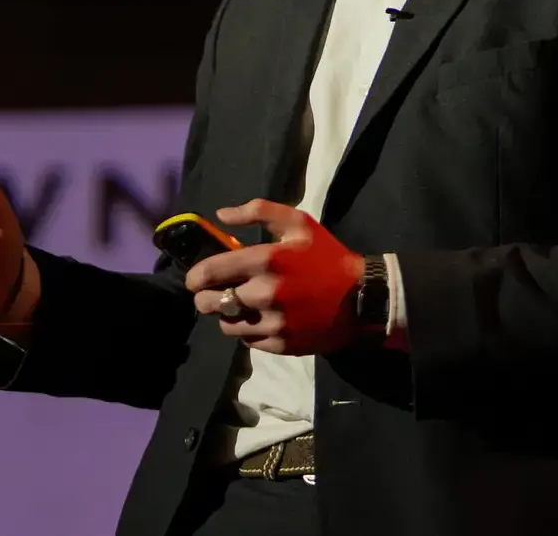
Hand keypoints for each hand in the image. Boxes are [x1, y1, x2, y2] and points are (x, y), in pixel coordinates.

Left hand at [184, 198, 363, 355]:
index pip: (211, 272)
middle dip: (205, 298)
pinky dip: (248, 331)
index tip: (194, 279)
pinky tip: (259, 319)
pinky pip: (248, 342)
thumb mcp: (298, 223)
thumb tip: (221, 215)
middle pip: (212, 303)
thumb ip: (258, 212)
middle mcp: (265, 294)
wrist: (363, 298)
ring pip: (228, 325)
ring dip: (226, 315)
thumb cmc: (327, 256)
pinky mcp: (282, 345)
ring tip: (237, 306)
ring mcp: (274, 323)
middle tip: (211, 294)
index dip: (195, 277)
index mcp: (266, 260)